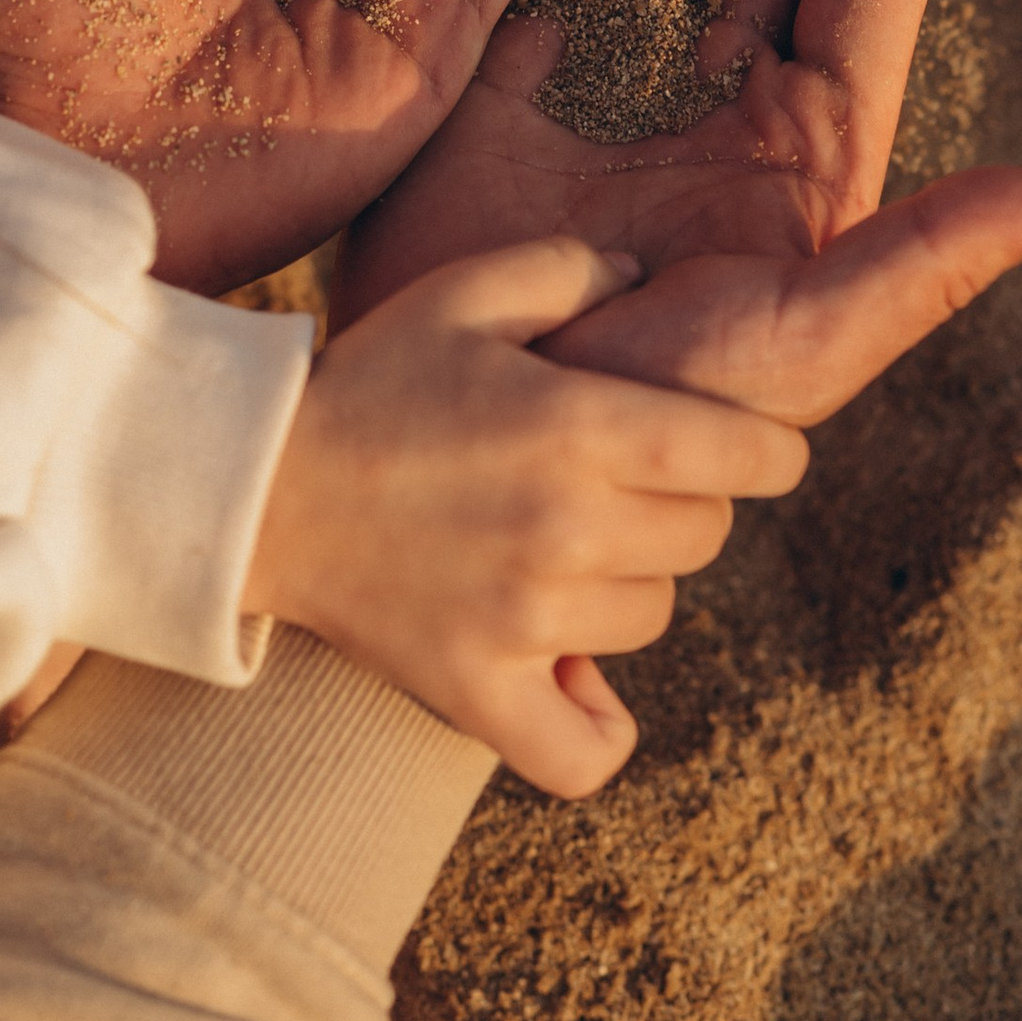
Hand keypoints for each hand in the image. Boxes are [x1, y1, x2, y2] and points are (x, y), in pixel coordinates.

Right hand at [244, 236, 802, 793]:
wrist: (255, 483)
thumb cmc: (371, 377)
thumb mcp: (467, 290)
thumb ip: (575, 268)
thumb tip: (646, 282)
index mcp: (580, 425)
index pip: (745, 455)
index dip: (766, 450)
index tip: (750, 452)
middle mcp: (568, 525)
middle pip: (706, 534)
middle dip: (679, 502)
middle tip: (615, 484)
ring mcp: (525, 618)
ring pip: (652, 615)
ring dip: (626, 583)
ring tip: (559, 550)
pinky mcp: (477, 691)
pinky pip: (585, 752)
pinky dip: (595, 725)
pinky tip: (574, 679)